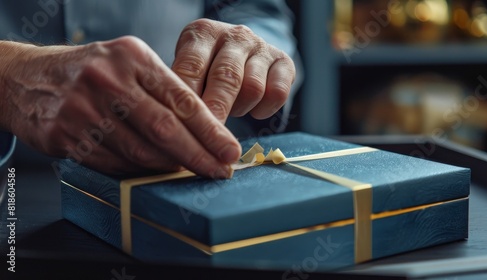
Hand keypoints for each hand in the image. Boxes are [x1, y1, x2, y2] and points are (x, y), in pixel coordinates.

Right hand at [0, 37, 240, 176]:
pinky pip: (113, 163)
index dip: (211, 131)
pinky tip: (151, 170)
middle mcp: (108, 79)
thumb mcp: (129, 64)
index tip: (230, 151)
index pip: (182, 99)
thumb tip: (205, 132)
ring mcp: (83, 108)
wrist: (27, 78)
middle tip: (220, 171)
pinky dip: (137, 170)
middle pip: (165, 128)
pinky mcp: (65, 134)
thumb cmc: (93, 72)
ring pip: (140, 151)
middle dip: (199, 155)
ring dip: (169, 166)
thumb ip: (163, 91)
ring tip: (188, 170)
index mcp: (133, 57)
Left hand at [172, 18, 295, 122]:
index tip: (181, 126)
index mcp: (203, 33)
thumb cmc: (206, 69)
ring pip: (253, 88)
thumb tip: (176, 125)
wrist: (242, 52)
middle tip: (208, 138)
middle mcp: (234, 35)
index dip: (187, 99)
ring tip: (231, 111)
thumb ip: (182, 91)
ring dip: (240, 108)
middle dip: (216, 110)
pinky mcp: (284, 61)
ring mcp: (261, 47)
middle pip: (225, 77)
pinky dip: (264, 109)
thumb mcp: (188, 71)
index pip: (191, 66)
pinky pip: (277, 93)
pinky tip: (254, 111)